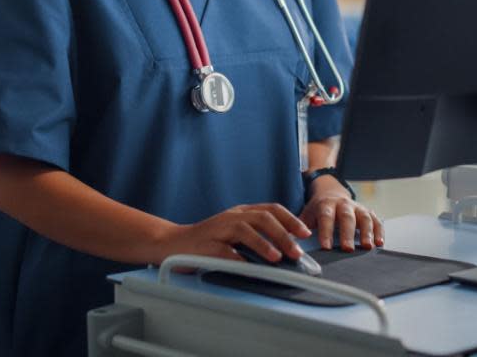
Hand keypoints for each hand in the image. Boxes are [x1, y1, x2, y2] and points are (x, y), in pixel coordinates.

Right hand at [154, 203, 311, 265]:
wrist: (172, 243)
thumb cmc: (206, 242)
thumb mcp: (234, 235)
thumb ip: (257, 238)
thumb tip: (286, 250)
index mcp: (240, 213)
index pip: (271, 209)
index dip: (290, 220)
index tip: (304, 233)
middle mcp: (231, 217)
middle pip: (262, 217)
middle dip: (283, 233)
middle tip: (296, 251)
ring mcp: (217, 229)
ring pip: (244, 229)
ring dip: (263, 243)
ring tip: (277, 257)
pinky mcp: (205, 245)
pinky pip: (224, 250)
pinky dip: (238, 258)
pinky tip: (248, 266)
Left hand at [299, 176, 383, 250]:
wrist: (330, 191)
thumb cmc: (317, 209)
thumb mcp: (306, 215)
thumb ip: (299, 229)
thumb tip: (288, 244)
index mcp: (325, 205)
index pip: (325, 217)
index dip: (325, 232)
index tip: (326, 247)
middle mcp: (342, 204)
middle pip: (346, 217)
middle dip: (347, 233)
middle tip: (348, 249)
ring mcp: (357, 207)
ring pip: (363, 217)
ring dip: (366, 232)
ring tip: (367, 247)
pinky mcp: (367, 212)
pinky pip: (376, 219)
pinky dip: (379, 230)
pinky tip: (380, 243)